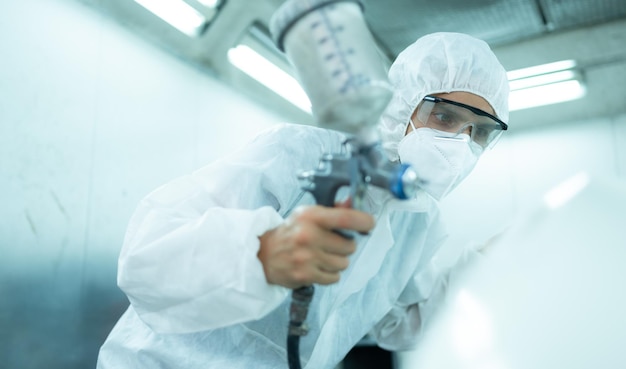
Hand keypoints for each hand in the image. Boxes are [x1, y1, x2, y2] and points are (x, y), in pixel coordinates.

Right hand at [257, 205, 374, 288]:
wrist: (264, 254)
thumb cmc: (291, 232)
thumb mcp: (308, 215)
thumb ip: (333, 210)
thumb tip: (354, 202)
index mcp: (310, 216)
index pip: (345, 218)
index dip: (363, 221)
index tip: (369, 224)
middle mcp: (308, 235)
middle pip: (349, 245)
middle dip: (346, 246)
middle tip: (333, 244)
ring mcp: (306, 257)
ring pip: (343, 263)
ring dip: (338, 261)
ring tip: (324, 256)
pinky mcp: (305, 275)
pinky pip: (334, 277)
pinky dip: (330, 274)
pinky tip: (318, 266)